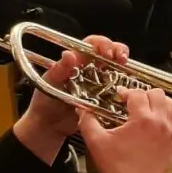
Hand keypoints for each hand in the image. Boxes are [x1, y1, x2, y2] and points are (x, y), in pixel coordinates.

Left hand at [12, 35, 129, 161]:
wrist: (49, 128)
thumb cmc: (44, 103)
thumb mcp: (49, 84)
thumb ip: (59, 69)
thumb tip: (69, 54)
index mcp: (76, 61)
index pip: (92, 44)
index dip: (102, 44)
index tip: (107, 52)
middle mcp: (90, 69)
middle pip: (109, 51)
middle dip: (119, 50)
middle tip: (121, 59)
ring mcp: (99, 83)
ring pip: (117, 67)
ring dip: (125, 65)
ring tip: (126, 69)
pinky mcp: (105, 97)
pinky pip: (119, 88)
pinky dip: (126, 85)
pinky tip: (126, 87)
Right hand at [78, 88, 171, 172]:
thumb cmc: (117, 167)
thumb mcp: (97, 141)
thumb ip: (88, 122)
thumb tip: (83, 110)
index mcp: (142, 119)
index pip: (137, 94)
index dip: (126, 91)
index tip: (119, 95)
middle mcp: (160, 122)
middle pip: (158, 94)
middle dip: (144, 93)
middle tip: (133, 100)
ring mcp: (170, 131)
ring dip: (160, 101)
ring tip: (148, 106)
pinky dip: (169, 115)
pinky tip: (159, 120)